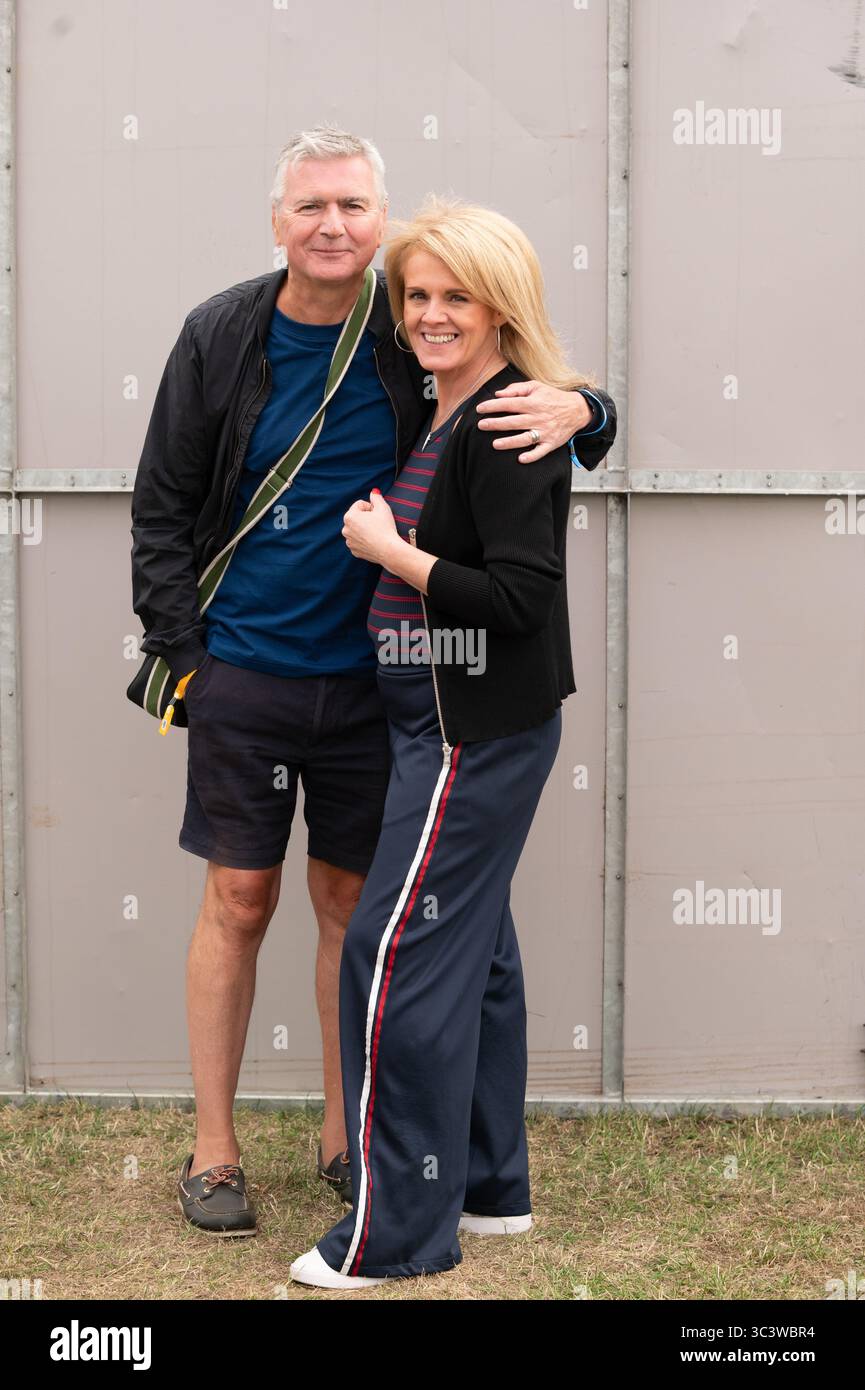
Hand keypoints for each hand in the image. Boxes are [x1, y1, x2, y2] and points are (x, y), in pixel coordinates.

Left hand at [342, 491, 398, 564]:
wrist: (389, 551)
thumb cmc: (386, 528)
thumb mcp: (383, 508)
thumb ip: (376, 497)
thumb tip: (374, 492)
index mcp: (349, 516)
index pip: (360, 505)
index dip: (371, 507)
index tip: (377, 514)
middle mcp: (345, 529)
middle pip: (357, 517)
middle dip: (366, 518)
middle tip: (378, 523)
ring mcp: (349, 541)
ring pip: (357, 530)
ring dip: (364, 529)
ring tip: (376, 532)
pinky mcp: (354, 551)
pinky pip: (358, 541)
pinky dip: (365, 540)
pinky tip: (374, 541)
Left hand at [475, 381, 590, 461]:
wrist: (577, 410)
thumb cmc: (552, 397)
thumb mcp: (536, 387)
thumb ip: (517, 389)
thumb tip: (498, 394)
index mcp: (533, 403)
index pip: (509, 404)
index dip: (493, 406)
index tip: (480, 409)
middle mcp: (538, 417)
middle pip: (513, 422)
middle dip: (495, 424)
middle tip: (480, 426)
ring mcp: (545, 431)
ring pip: (524, 438)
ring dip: (509, 442)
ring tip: (495, 444)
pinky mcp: (551, 443)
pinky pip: (541, 451)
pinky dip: (532, 456)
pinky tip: (520, 459)